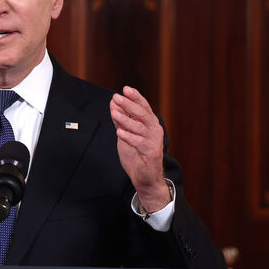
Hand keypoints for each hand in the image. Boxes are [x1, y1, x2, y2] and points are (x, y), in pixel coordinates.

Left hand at [110, 86, 169, 211]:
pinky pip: (139, 142)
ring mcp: (154, 141)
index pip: (144, 107)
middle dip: (129, 104)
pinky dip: (129, 136)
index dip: (136, 97)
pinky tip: (119, 132)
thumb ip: (121, 120)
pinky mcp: (151, 153)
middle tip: (117, 97)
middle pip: (142, 114)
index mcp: (150, 124)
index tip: (125, 89)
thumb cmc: (137, 155)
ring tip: (114, 112)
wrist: (145, 178)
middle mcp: (154, 130)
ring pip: (139, 127)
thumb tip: (113, 103)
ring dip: (126, 119)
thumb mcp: (126, 135)